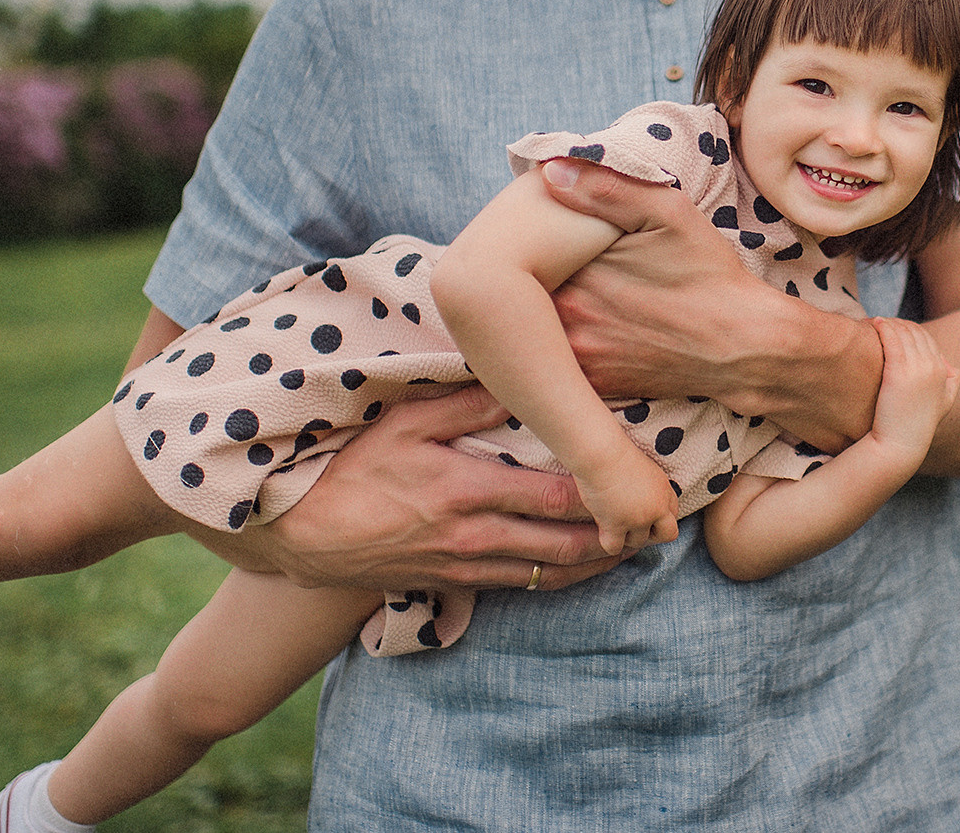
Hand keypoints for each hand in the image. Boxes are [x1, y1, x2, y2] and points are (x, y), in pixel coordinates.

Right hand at [194, 385, 619, 592]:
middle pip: (570, 542)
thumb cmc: (352, 464)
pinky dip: (562, 576)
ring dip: (600, 560)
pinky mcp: (455, 583)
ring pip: (552, 572)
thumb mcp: (407, 420)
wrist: (295, 532)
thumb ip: (470, 401)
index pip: (561, 493)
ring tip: (639, 539)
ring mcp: (465, 566)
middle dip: (622, 532)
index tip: (651, 475)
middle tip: (663, 515)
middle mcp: (475, 535)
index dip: (612, 489)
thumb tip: (526, 374)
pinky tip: (586, 562)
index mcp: (468, 489)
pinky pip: (522, 586)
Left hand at [540, 159, 881, 450]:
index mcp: (577, 276)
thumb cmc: (709, 276)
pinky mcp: (592, 385)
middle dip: (526, 273)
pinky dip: (552, 345)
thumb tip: (548, 171)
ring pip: (531, 329)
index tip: (533, 227)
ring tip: (548, 289)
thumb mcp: (668, 214)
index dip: (526, 236)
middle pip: (520, 291)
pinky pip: (552, 365)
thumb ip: (607, 188)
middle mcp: (568, 321)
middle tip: (535, 256)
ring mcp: (578, 359)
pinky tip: (572, 325)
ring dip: (533, 311)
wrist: (743, 347)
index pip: (522, 251)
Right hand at [573, 445, 682, 554]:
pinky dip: (608, 541)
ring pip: (638, 542)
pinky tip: (601, 528)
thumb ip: (650, 487)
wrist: (600, 453)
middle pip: (668, 534)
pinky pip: (615, 547)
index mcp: (665, 490)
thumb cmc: (615, 453)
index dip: (659, 518)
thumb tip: (645, 501)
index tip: (644, 514)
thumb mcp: (643, 468)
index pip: (673, 514)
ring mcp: (638, 518)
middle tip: (634, 526)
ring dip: (626, 535)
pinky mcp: (616, 525)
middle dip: (654, 534)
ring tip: (612, 519)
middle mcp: (656, 507)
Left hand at [865, 318, 959, 458]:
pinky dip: (883, 327)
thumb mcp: (943, 404)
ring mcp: (916, 368)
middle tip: (880, 322)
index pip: (927, 339)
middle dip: (898, 323)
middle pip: (915, 332)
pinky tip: (874, 323)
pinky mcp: (898, 372)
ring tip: (872, 321)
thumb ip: (952, 383)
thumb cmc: (915, 426)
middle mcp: (932, 366)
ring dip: (888, 322)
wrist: (899, 445)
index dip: (910, 329)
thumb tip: (952, 367)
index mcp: (942, 372)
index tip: (894, 327)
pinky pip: (892, 339)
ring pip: (903, 332)